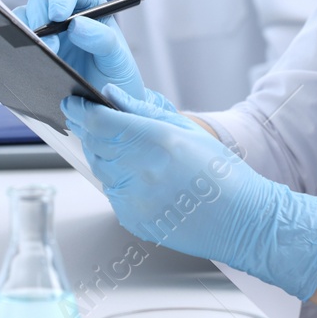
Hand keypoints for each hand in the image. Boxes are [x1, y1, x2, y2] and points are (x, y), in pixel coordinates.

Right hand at [19, 0, 146, 99]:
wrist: (103, 107)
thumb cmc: (115, 78)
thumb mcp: (118, 60)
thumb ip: (104, 40)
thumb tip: (77, 24)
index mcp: (88, 8)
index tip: (59, 15)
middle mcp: (64, 16)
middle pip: (41, 1)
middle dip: (40, 19)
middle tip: (50, 46)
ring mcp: (46, 34)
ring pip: (24, 18)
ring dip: (25, 32)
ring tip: (39, 56)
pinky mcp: (32, 51)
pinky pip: (15, 40)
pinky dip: (14, 46)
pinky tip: (23, 60)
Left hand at [62, 85, 316, 300]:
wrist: (242, 222)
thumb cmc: (223, 176)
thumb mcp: (188, 130)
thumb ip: (143, 111)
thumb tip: (112, 95)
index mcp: (158, 142)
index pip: (100, 122)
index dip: (81, 109)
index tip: (74, 102)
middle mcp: (142, 172)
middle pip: (95, 144)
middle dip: (93, 131)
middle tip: (101, 122)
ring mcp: (135, 200)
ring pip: (100, 168)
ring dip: (106, 156)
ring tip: (135, 153)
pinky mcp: (132, 220)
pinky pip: (112, 193)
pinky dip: (118, 181)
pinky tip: (143, 178)